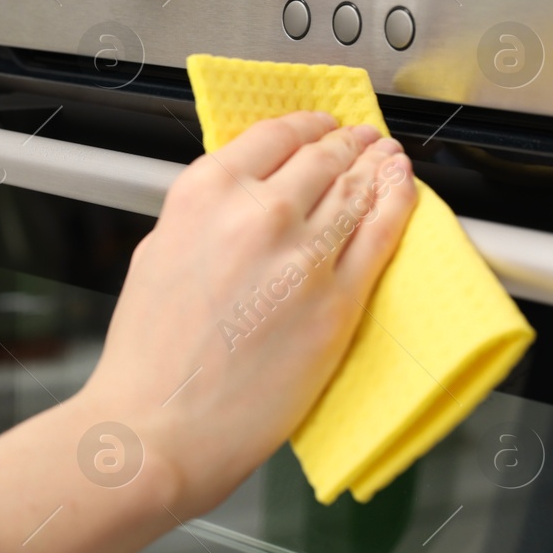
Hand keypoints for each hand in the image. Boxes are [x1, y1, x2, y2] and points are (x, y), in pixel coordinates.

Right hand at [78, 111, 417, 517]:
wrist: (161, 426)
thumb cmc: (149, 359)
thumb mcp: (158, 256)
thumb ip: (204, 219)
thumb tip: (240, 203)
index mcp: (203, 195)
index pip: (271, 136)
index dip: (303, 126)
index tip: (315, 127)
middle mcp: (257, 213)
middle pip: (320, 157)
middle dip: (343, 143)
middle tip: (356, 139)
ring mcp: (303, 255)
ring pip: (356, 188)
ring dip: (376, 166)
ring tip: (386, 158)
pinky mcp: (338, 299)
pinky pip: (381, 234)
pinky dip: (398, 203)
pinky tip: (403, 188)